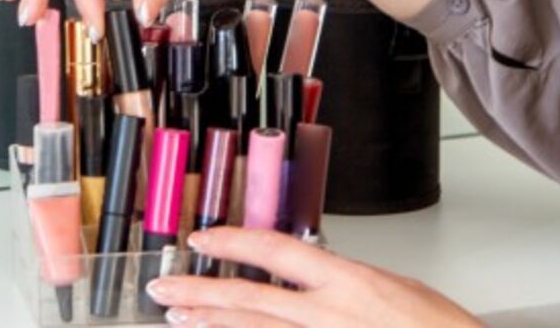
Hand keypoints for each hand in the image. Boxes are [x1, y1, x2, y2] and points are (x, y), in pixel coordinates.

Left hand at [145, 228, 482, 327]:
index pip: (277, 252)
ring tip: (178, 319)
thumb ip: (348, 282)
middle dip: (200, 293)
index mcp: (350, 283)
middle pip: (249, 301)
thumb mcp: (396, 288)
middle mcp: (330, 317)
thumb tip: (315, 276)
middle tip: (164, 288)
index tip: (203, 240)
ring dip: (212, 326)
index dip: (233, 243)